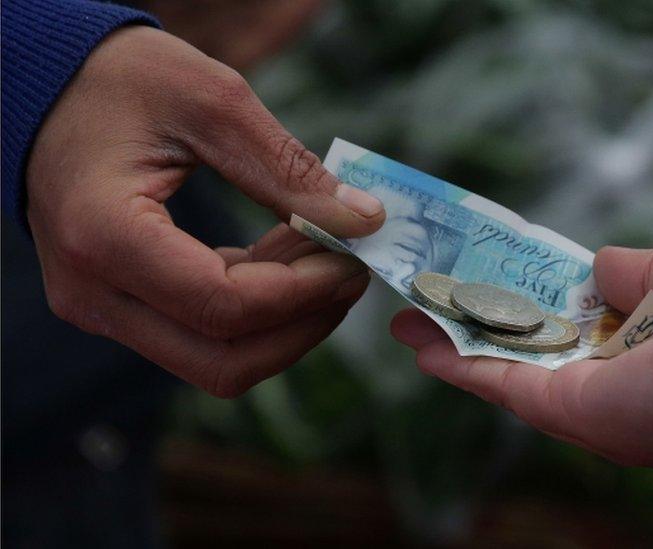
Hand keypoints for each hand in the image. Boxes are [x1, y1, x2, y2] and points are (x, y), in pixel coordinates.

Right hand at [26, 27, 385, 397]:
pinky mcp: (120, 304)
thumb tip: (364, 221)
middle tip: (351, 269)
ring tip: (324, 251)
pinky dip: (259, 306)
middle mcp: (93, 292)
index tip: (353, 255)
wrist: (48, 87)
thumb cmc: (121, 80)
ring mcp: (102, 307)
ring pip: (217, 360)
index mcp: (104, 236)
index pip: (224, 307)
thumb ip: (289, 170)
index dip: (304, 293)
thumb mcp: (214, 103)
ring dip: (285, 319)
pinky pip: (202, 334)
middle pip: (223, 362)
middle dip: (304, 324)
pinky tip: (289, 252)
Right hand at [392, 243, 652, 465]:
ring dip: (454, 337)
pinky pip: (497, 380)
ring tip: (408, 309)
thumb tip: (595, 265)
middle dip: (485, 318)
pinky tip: (418, 336)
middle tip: (438, 289)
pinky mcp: (567, 409)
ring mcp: (589, 399)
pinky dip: (454, 359)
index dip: (541, 295)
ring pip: (505, 365)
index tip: (502, 270)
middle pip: (535, 346)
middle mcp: (618, 382)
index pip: (584, 320)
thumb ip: (640, 269)